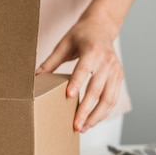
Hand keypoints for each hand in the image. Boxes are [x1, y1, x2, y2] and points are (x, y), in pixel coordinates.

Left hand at [36, 12, 123, 132]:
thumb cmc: (81, 34)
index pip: (83, 69)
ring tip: (83, 128)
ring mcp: (115, 70)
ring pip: (108, 98)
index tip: (68, 96)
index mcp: (92, 50)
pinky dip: (104, 112)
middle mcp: (106, 61)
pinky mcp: (119, 77)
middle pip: (97, 89)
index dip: (76, 83)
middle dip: (86, 110)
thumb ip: (51, 61)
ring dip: (96, 116)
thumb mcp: (64, 43)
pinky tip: (92, 121)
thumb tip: (36, 76)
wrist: (102, 26)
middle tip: (76, 125)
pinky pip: (113, 98)